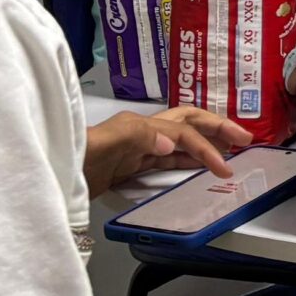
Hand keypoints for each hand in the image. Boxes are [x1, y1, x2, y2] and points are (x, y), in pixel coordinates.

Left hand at [83, 106, 251, 196]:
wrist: (50, 173)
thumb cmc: (72, 155)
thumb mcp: (104, 143)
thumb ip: (138, 137)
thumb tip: (171, 142)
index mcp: (140, 125)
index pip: (184, 132)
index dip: (207, 147)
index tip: (224, 167)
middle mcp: (143, 133)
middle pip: (189, 123)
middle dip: (218, 127)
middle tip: (245, 139)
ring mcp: (137, 149)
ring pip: (181, 141)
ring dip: (207, 144)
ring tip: (230, 151)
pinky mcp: (130, 166)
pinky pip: (168, 160)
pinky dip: (188, 160)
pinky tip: (198, 167)